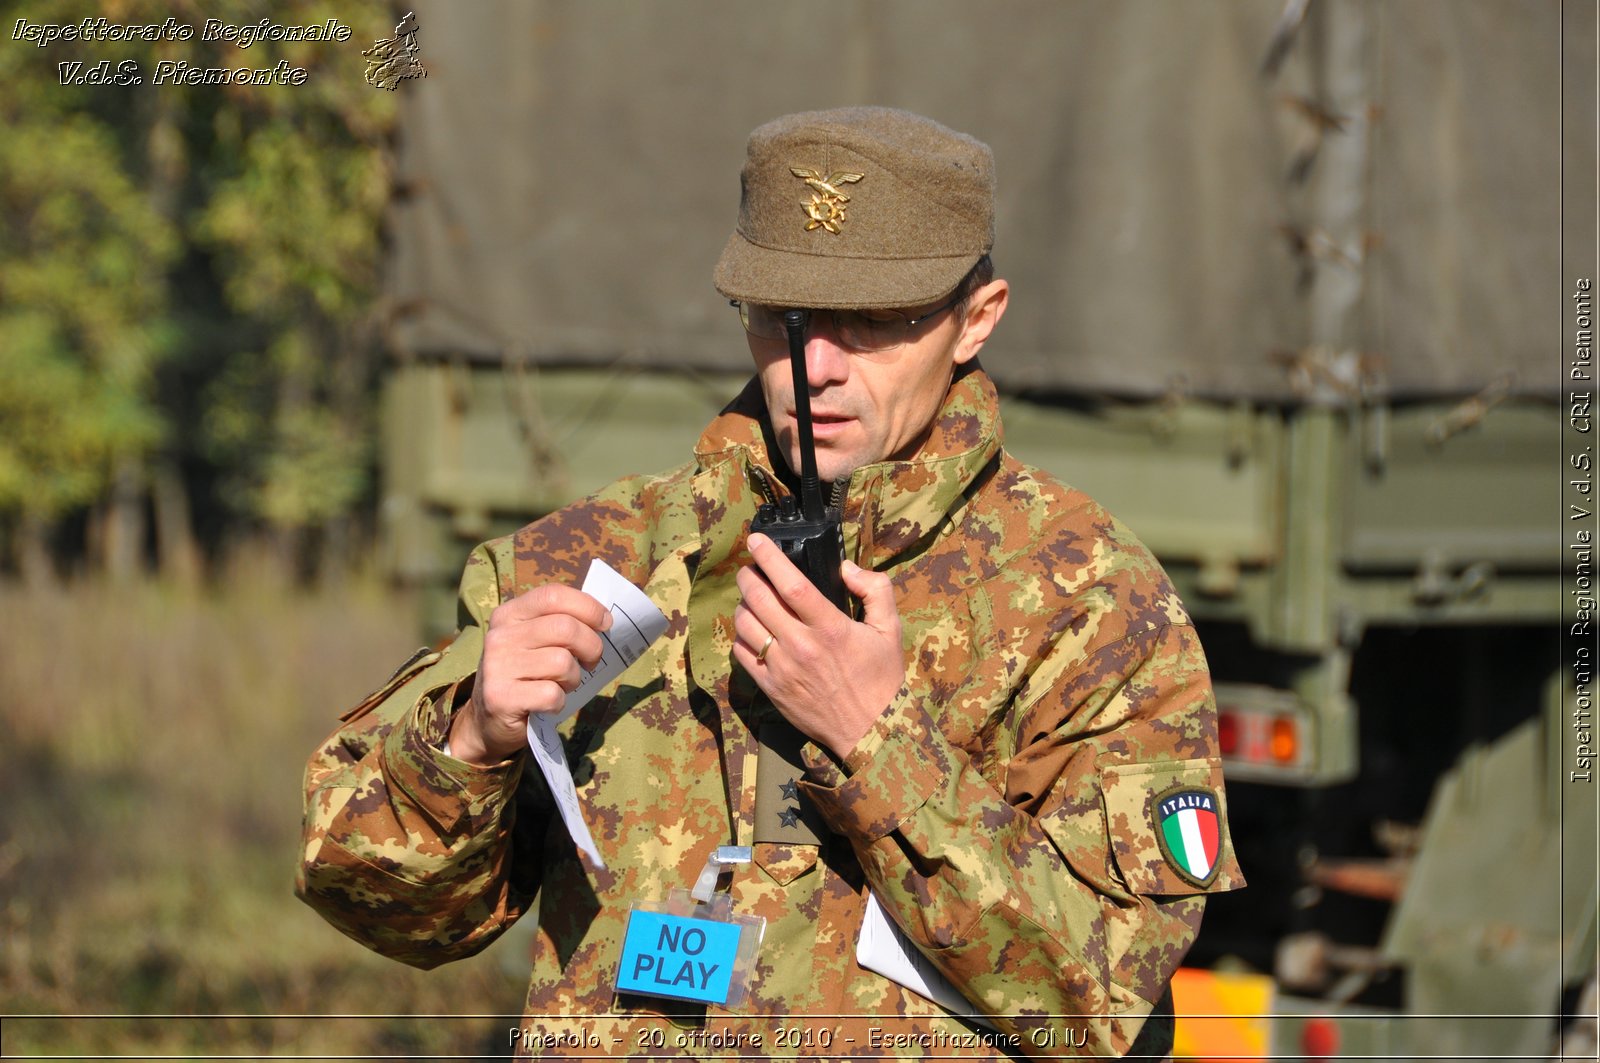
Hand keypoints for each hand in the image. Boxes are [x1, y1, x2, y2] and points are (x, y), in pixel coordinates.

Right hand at [448, 584, 611, 766]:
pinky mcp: (501, 698)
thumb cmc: (524, 675)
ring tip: (562, 684)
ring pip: (562, 663)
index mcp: (509, 614)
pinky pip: (552, 694)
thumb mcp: (535, 641)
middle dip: (592, 646)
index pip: (553, 595)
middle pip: (565, 628)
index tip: (605, 624)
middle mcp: (500, 636)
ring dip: (574, 679)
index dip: (588, 607)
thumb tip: (604, 619)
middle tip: (590, 661)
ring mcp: (498, 667)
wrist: (487, 720)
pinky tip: (548, 703)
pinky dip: (560, 702)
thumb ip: (561, 624)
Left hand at [732, 532, 904, 757]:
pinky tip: (753, 631)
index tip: (755, 540)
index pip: (792, 584)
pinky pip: (743, 654)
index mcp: (831, 628)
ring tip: (751, 598)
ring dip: (743, 605)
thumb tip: (847, 567)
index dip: (769, 558)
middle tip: (749, 567)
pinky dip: (742, 636)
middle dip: (747, 576)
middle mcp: (802, 646)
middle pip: (759, 600)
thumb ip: (875, 590)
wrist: (870, 731)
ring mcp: (782, 669)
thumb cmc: (881, 678)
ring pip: (745, 625)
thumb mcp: (890, 630)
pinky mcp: (771, 689)